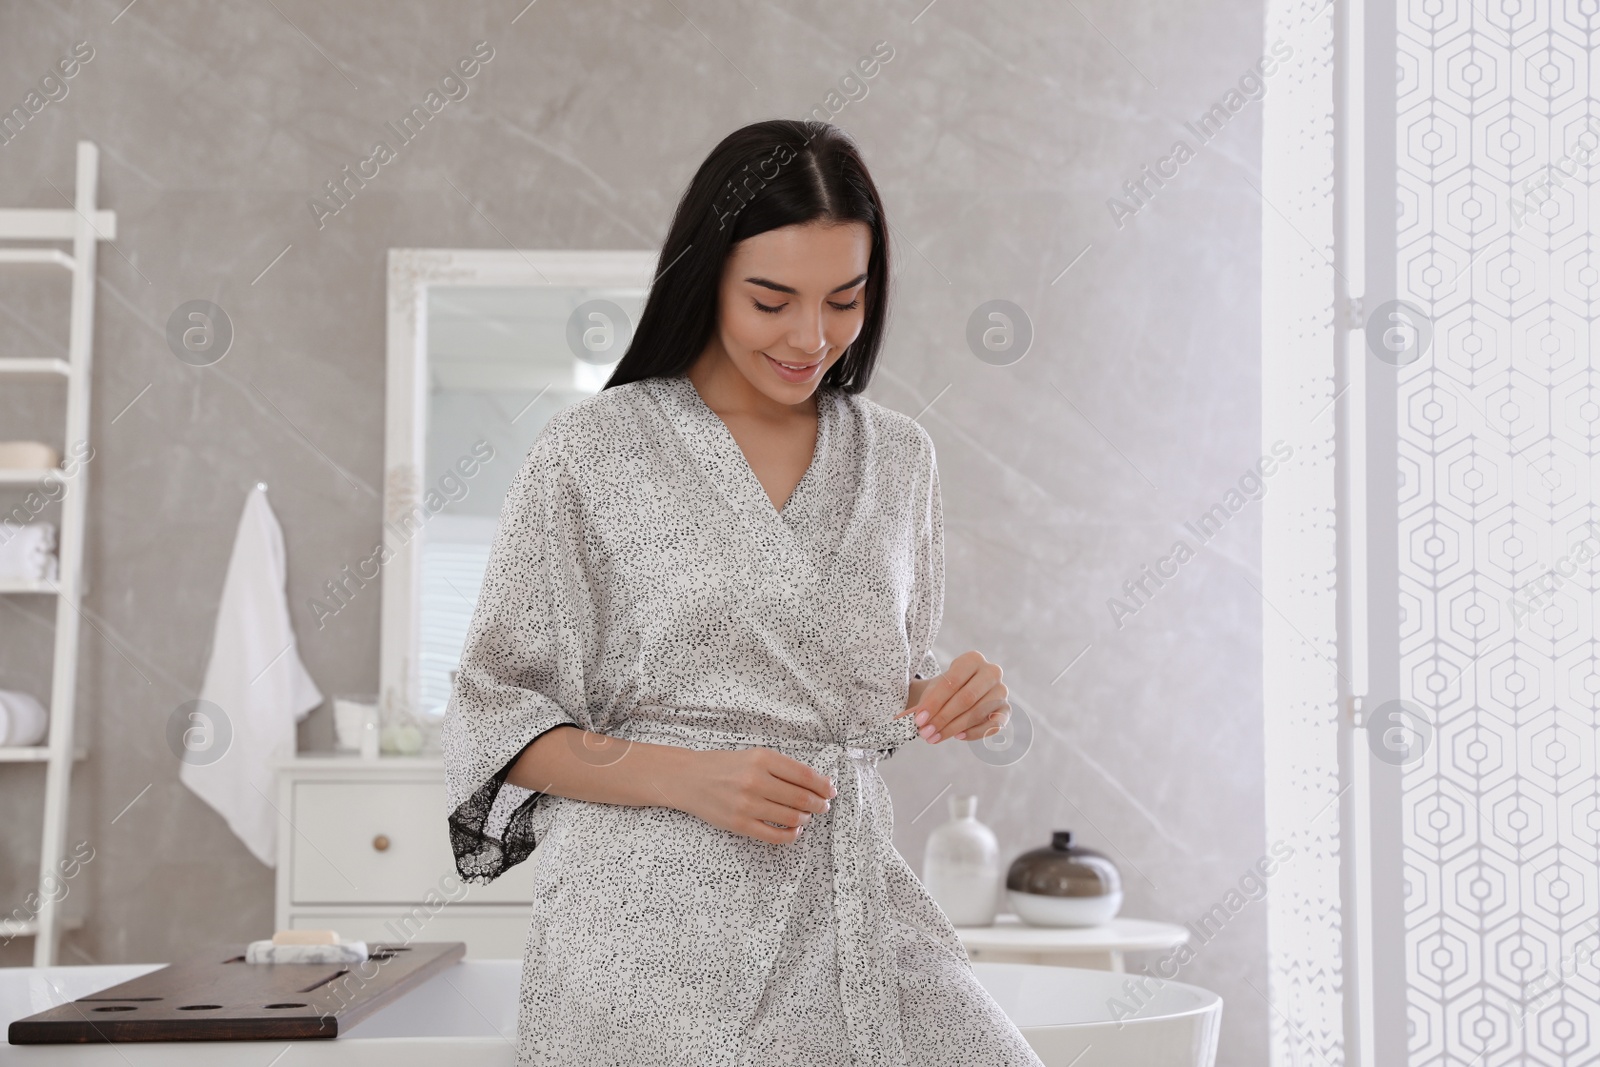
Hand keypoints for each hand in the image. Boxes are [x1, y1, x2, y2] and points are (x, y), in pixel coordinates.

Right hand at [675, 747, 837, 844]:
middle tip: (823, 806)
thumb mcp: (754, 756)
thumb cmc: (724, 766)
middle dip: (818, 804)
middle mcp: (755, 780)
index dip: (823, 785)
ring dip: (805, 819)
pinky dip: (791, 835)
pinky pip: (775, 835)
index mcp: (762, 759)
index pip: (804, 775)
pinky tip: (794, 830)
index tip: (831, 791)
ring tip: (805, 816)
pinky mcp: (739, 824)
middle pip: (802, 798)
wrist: (689, 779)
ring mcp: (747, 804)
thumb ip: (782, 768)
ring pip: (792, 818)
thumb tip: (816, 784)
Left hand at [895, 650, 1009, 743]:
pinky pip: (991, 726)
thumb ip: (920, 705)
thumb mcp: (932, 691)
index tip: (918, 719)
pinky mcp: (1005, 711)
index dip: (934, 702)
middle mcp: (991, 672)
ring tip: (933, 737)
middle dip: (942, 718)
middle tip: (924, 733)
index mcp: (973, 659)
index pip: (952, 681)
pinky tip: (956, 736)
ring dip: (953, 728)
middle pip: (966, 698)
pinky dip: (973, 732)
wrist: (960, 694)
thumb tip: (900, 721)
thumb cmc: (945, 690)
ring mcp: (1001, 691)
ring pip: (977, 713)